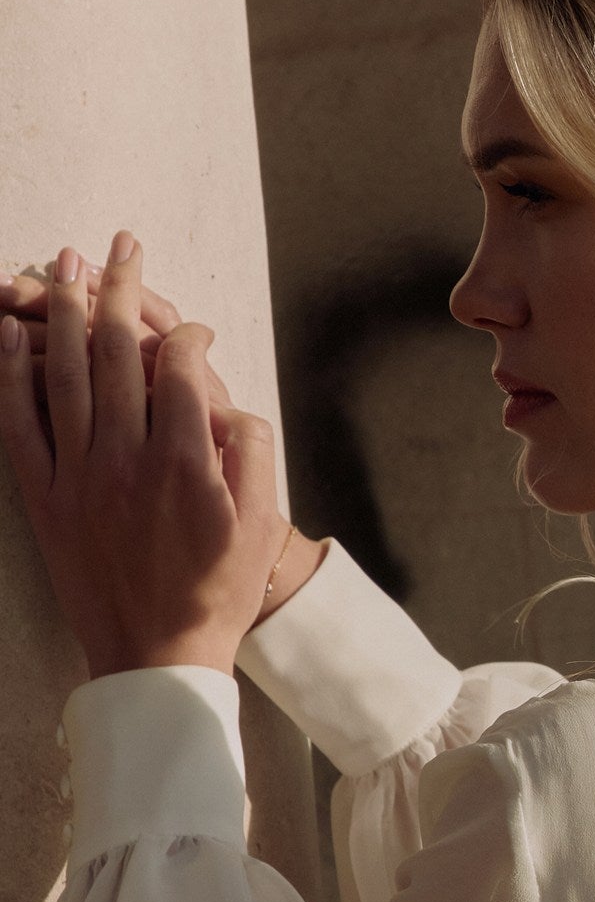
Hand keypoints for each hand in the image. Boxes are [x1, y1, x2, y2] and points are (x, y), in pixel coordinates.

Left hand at [0, 233, 288, 679]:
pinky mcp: (46, 498)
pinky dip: (12, 374)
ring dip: (63, 310)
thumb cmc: (216, 594)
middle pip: (118, 352)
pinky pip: (21, 423)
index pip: (183, 367)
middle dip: (120, 288)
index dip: (189, 335)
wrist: (156, 657)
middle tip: (119, 244)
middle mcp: (128, 460)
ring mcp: (80, 477)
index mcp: (187, 465)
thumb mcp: (262, 526)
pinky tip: (12, 334)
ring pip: (65, 372)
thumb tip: (233, 406)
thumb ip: (255, 456)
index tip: (195, 331)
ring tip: (64, 262)